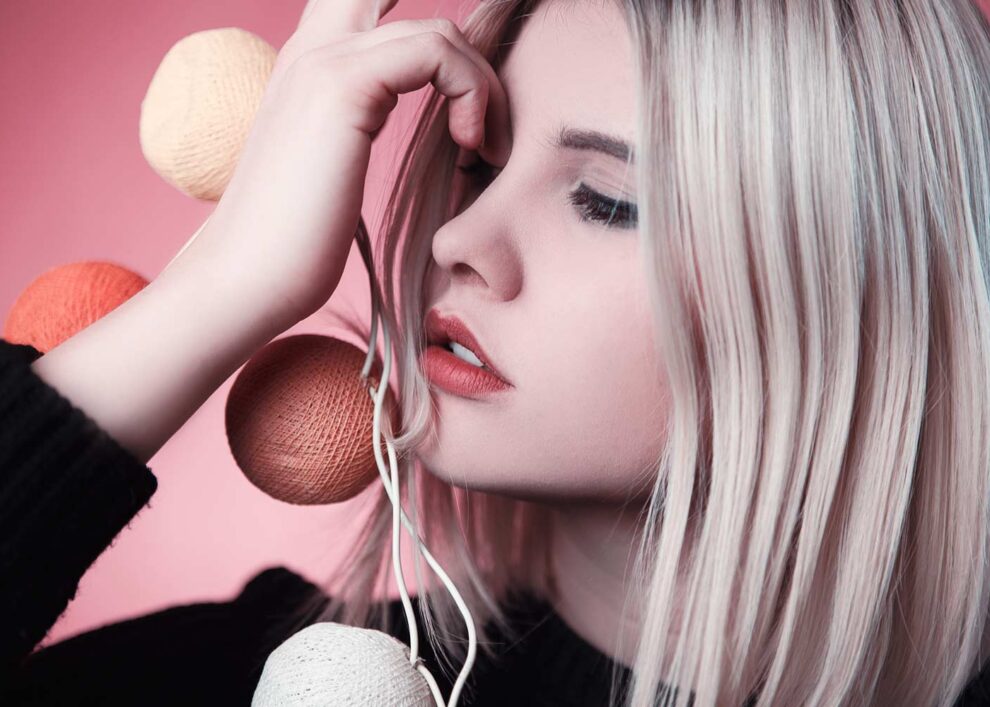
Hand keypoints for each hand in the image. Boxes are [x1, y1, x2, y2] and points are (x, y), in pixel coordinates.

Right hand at [186, 0, 510, 327]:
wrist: (247, 276)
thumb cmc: (296, 243)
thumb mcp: (338, 169)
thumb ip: (367, 127)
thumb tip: (422, 128)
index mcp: (310, 66)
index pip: (368, 3)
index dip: (431, 40)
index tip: (467, 100)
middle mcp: (313, 49)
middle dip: (461, 48)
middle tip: (483, 117)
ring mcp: (323, 60)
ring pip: (437, 31)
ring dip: (482, 88)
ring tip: (484, 148)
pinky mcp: (341, 85)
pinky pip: (437, 53)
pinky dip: (472, 94)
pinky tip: (468, 146)